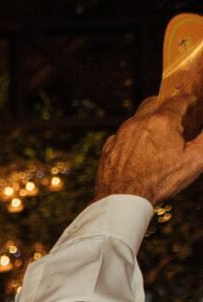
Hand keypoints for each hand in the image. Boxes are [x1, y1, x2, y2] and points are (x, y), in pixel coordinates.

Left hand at [95, 81, 202, 205]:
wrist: (123, 201)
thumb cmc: (159, 181)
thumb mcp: (195, 159)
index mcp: (161, 121)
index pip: (179, 100)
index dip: (189, 101)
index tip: (193, 104)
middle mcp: (137, 123)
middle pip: (154, 103)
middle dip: (166, 106)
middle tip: (175, 116)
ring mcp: (120, 135)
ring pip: (136, 119)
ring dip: (148, 122)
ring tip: (158, 136)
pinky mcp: (108, 148)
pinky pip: (122, 136)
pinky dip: (132, 138)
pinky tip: (139, 151)